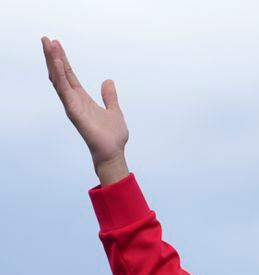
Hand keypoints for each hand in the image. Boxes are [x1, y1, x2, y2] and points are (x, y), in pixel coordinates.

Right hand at [41, 36, 129, 184]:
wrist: (113, 152)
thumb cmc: (113, 136)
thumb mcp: (114, 110)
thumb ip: (109, 96)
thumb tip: (108, 81)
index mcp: (82, 99)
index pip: (69, 76)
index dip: (63, 60)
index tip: (56, 45)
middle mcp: (74, 100)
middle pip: (61, 74)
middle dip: (53, 57)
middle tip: (45, 39)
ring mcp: (72, 105)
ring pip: (59, 79)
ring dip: (53, 62)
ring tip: (47, 44)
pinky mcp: (74, 111)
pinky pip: (65, 90)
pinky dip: (61, 76)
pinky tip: (58, 62)